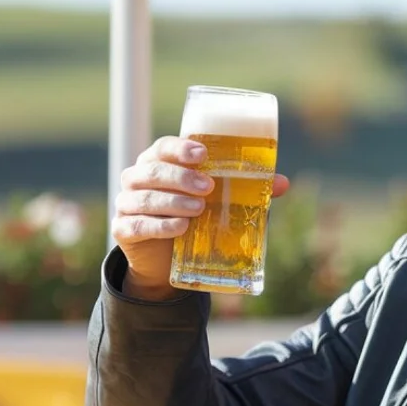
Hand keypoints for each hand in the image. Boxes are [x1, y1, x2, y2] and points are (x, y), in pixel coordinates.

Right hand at [112, 136, 290, 299]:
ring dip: (172, 202)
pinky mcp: (123, 230)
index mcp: (159, 162)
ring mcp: (127, 204)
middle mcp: (138, 178)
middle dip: (180, 177)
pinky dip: (158, 226)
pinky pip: (136, 225)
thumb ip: (246, 189)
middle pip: (152, 170)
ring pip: (143, 197)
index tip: (202, 154)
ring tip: (197, 210)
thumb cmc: (194, 216)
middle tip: (208, 187)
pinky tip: (179, 229)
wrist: (166, 258)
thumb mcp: (218, 201)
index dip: (179, 148)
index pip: (162, 147)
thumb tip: (283, 183)